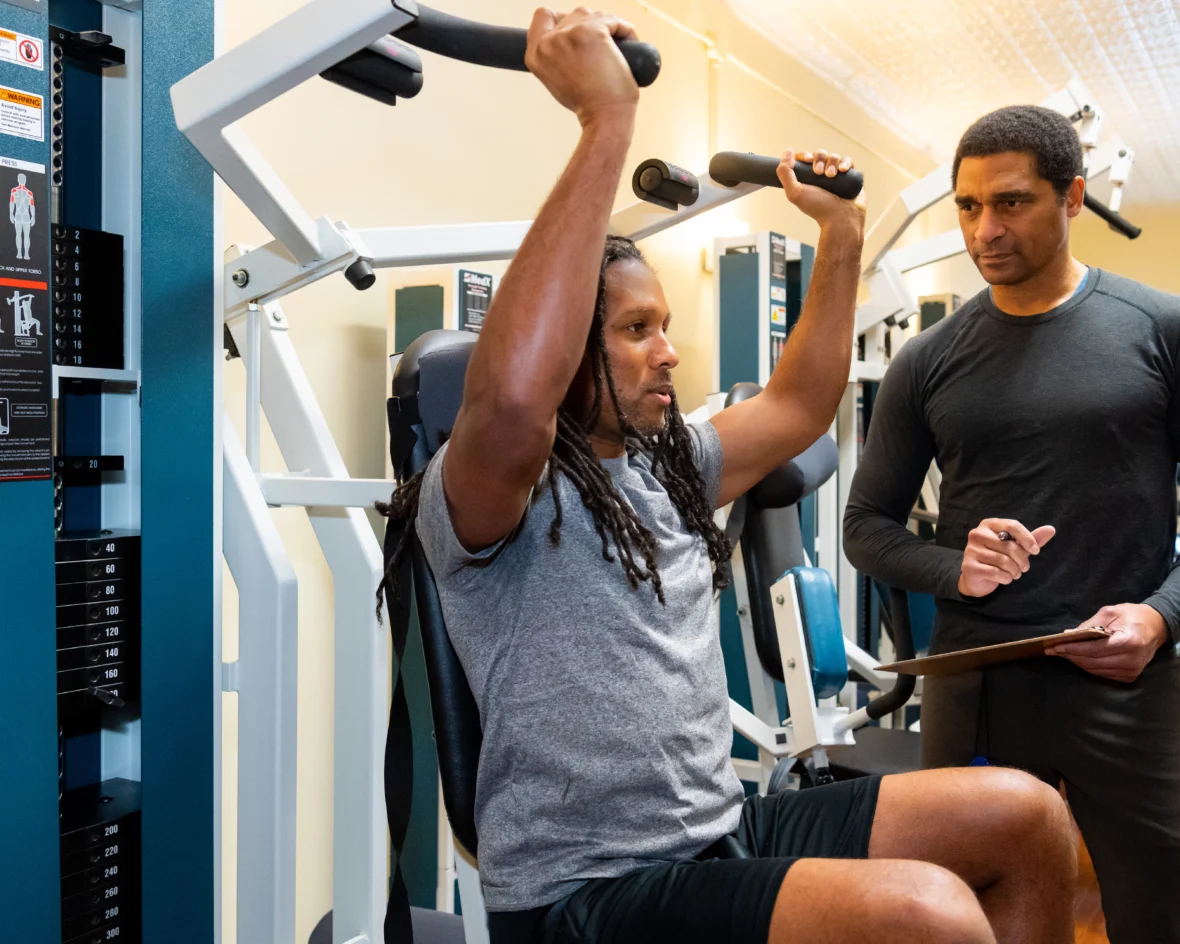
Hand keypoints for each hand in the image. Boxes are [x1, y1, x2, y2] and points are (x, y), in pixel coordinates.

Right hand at [525, 8, 639, 128]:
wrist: (603, 118)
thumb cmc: (587, 104)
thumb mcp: (556, 78)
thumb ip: (556, 54)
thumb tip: (569, 34)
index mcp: (536, 54)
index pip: (543, 16)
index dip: (563, 21)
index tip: (578, 32)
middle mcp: (549, 42)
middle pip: (573, 14)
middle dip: (591, 27)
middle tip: (602, 50)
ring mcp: (570, 35)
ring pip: (594, 15)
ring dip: (608, 27)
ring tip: (614, 52)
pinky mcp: (594, 32)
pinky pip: (614, 21)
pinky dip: (625, 31)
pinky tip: (628, 45)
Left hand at [777, 149, 866, 232]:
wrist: (841, 219)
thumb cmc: (818, 209)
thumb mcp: (795, 192)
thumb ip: (785, 173)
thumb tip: (787, 152)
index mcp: (807, 179)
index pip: (805, 159)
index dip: (805, 155)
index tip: (807, 160)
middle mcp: (821, 176)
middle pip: (820, 154)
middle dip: (819, 160)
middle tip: (819, 173)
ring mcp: (836, 175)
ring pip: (834, 157)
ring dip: (832, 163)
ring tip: (831, 176)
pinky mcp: (850, 176)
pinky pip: (848, 161)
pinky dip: (846, 163)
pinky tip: (843, 171)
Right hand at [957, 518, 1055, 597]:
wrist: (977, 577)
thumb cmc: (998, 558)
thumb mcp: (1016, 547)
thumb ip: (1032, 539)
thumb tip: (1051, 529)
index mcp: (989, 524)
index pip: (1012, 525)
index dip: (1027, 538)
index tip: (1036, 551)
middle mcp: (977, 534)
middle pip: (1010, 546)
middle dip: (1023, 560)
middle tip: (1024, 568)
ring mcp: (971, 550)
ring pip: (1004, 561)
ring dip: (1015, 571)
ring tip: (1015, 574)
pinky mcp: (969, 566)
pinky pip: (995, 572)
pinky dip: (1006, 578)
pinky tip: (1005, 579)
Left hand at [1047, 603, 1168, 681]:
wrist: (1156, 628)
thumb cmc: (1132, 616)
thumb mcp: (1110, 612)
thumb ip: (1090, 624)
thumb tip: (1069, 634)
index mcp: (1129, 642)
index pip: (1094, 649)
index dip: (1073, 649)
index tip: (1055, 646)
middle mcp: (1131, 660)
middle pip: (1093, 662)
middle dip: (1070, 655)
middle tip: (1052, 650)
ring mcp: (1131, 671)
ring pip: (1095, 670)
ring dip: (1077, 661)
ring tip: (1061, 653)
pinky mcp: (1129, 676)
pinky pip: (1102, 673)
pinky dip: (1088, 666)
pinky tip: (1077, 658)